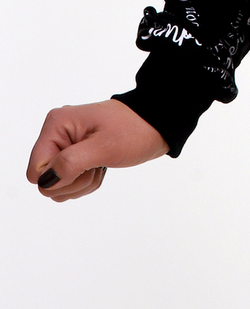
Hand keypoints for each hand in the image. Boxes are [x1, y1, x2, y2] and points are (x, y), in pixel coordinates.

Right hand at [27, 99, 168, 202]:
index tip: (83, 165)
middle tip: (96, 163)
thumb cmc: (133, 129)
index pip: (35, 171)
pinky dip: (88, 181)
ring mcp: (66, 146)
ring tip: (101, 163)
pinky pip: (71, 183)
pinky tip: (102, 167)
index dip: (58, 177)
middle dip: (74, 181)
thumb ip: (71, 164)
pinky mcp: (76, 156)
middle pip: (46, 182)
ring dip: (83, 183)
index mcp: (56, 125)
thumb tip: (45, 183)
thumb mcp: (103, 147)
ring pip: (59, 185)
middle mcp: (56, 135)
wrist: (156, 123)